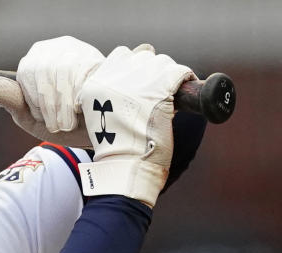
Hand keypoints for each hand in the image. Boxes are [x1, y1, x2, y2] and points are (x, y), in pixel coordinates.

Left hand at [0, 36, 103, 145]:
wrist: (99, 130)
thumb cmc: (63, 122)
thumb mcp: (33, 118)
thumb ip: (13, 102)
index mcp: (38, 57)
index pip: (28, 71)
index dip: (34, 99)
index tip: (43, 119)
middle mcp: (58, 46)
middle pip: (44, 70)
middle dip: (48, 104)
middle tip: (57, 125)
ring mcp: (79, 50)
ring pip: (62, 72)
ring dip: (63, 104)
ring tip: (69, 122)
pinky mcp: (98, 60)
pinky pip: (82, 75)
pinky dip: (78, 98)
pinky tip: (82, 108)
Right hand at [77, 44, 195, 206]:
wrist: (125, 168)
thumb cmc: (118, 148)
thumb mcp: (104, 116)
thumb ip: (115, 93)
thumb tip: (142, 67)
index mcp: (95, 83)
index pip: (122, 55)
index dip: (137, 66)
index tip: (144, 83)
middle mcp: (113, 79)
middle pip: (144, 56)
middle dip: (155, 71)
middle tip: (160, 91)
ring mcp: (135, 84)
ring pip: (163, 62)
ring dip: (170, 75)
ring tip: (171, 94)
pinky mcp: (157, 91)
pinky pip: (178, 72)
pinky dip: (186, 78)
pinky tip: (185, 90)